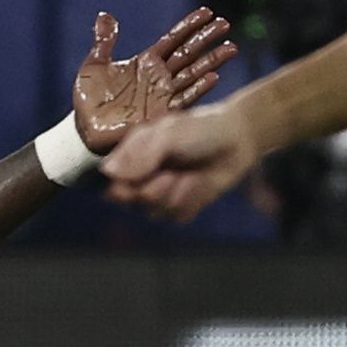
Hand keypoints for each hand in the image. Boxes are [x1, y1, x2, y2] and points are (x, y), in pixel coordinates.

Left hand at [71, 6, 233, 154]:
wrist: (86, 130)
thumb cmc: (89, 99)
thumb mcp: (94, 65)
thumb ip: (104, 41)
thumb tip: (105, 15)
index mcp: (147, 62)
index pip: (173, 39)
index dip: (189, 26)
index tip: (207, 12)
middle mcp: (160, 76)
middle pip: (189, 52)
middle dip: (207, 38)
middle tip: (225, 24)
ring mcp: (163, 94)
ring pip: (193, 73)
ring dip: (212, 61)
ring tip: (231, 48)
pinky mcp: (163, 113)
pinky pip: (185, 98)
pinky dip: (199, 88)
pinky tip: (214, 77)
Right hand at [105, 99, 264, 221]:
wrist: (238, 140)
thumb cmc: (200, 129)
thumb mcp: (167, 135)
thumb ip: (139, 154)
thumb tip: (107, 172)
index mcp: (132, 156)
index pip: (110, 183)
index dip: (120, 188)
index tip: (134, 183)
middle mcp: (143, 177)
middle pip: (131, 201)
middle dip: (153, 190)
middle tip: (169, 174)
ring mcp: (163, 193)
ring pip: (155, 212)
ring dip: (175, 196)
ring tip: (189, 176)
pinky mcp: (183, 206)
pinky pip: (177, 216)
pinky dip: (191, 202)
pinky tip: (199, 184)